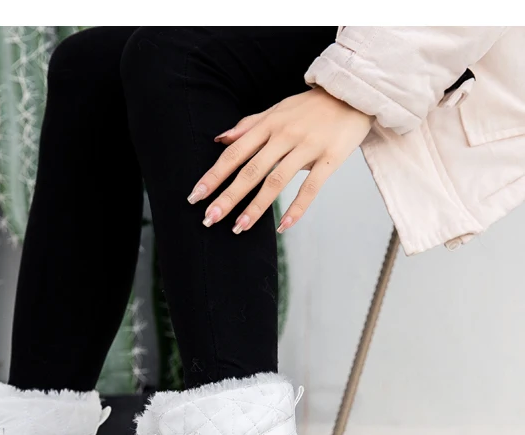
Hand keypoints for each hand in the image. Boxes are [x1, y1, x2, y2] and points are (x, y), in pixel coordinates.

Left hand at [188, 88, 372, 232]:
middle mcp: (285, 135)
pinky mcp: (330, 157)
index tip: (195, 196)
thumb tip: (219, 140)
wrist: (355, 92)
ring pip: (277, 180)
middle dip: (229, 196)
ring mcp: (308, 147)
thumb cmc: (311, 106)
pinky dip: (297, 208)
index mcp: (268, 125)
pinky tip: (283, 226)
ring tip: (239, 227)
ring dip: (256, 207)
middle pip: (251, 170)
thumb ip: (248, 126)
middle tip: (210, 218)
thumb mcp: (277, 110)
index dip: (214, 175)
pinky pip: (311, 187)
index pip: (235, 154)